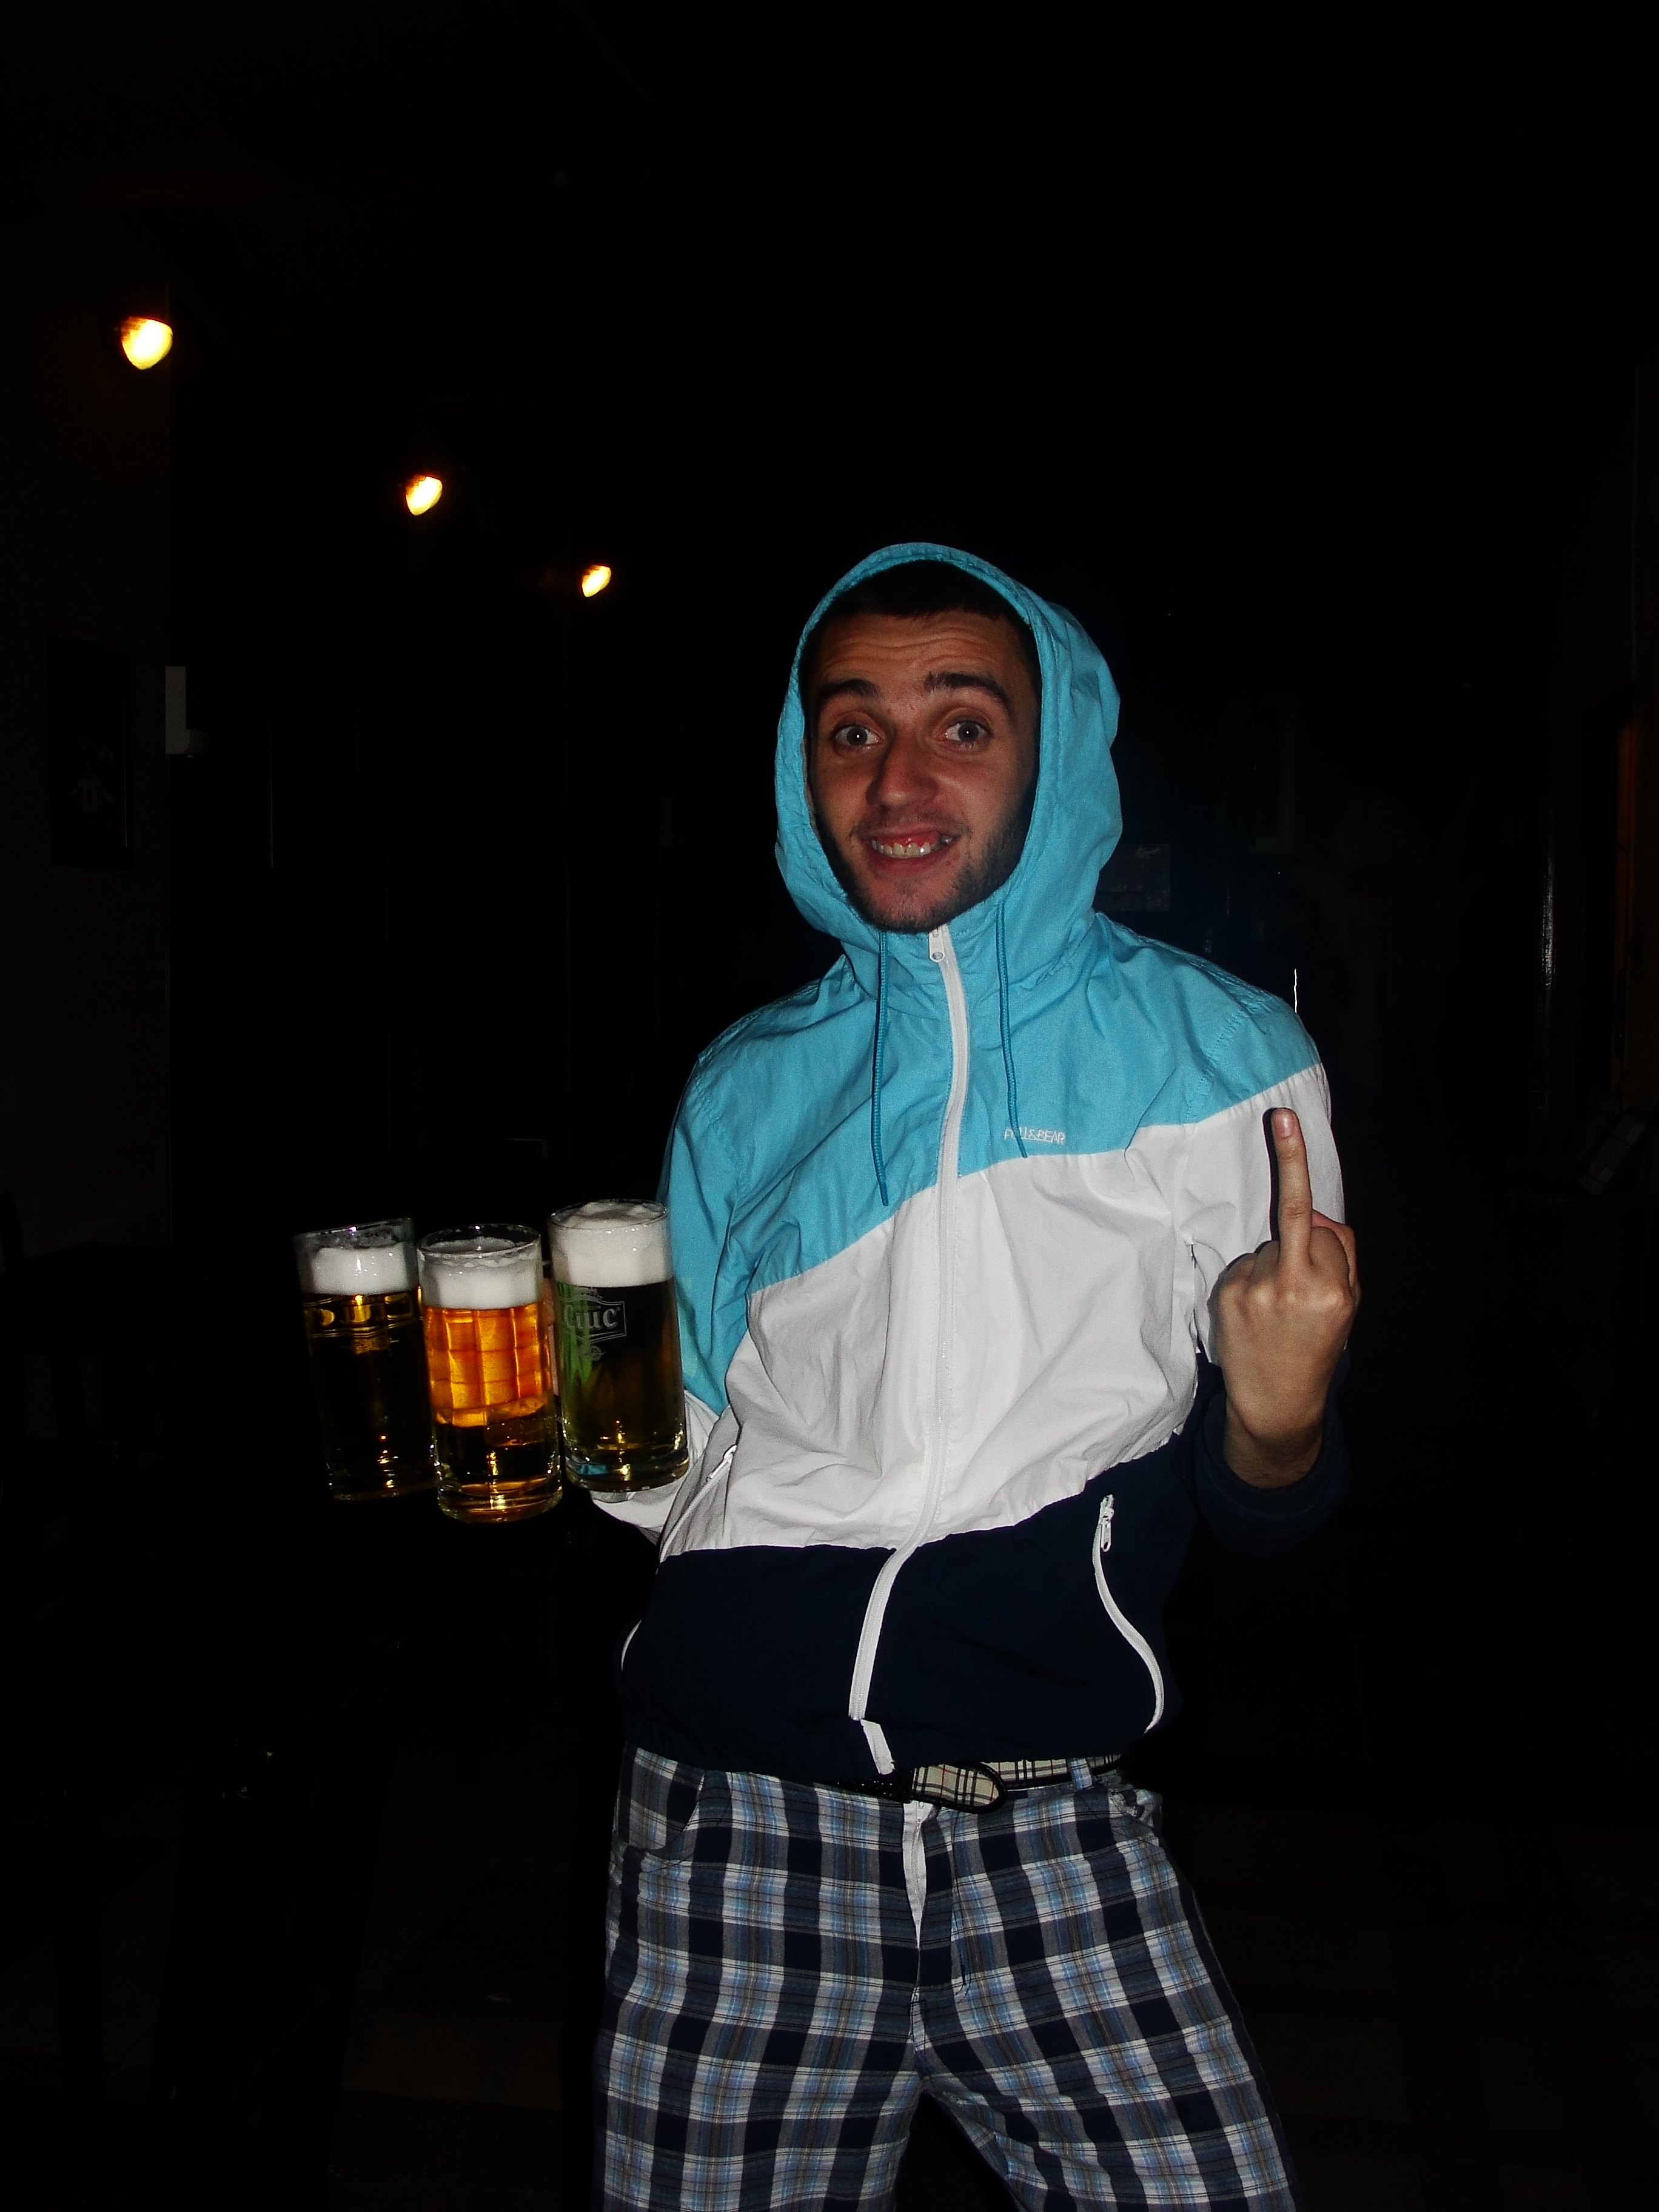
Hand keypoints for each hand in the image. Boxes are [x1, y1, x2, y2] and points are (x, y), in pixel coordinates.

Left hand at [1212, 1108, 1358, 1487]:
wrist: (1277, 1404)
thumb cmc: (1317, 1346)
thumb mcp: (1350, 1305)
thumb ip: (1342, 1251)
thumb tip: (1314, 1210)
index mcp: (1333, 1289)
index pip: (1326, 1227)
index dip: (1313, 1205)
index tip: (1281, 1118)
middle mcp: (1294, 1285)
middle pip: (1301, 1228)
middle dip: (1304, 1248)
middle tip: (1295, 1253)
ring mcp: (1257, 1290)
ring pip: (1269, 1245)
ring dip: (1274, 1265)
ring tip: (1277, 1312)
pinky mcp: (1228, 1295)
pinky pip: (1244, 1264)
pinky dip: (1250, 1279)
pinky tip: (1256, 1314)